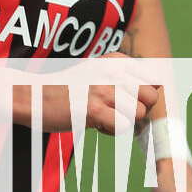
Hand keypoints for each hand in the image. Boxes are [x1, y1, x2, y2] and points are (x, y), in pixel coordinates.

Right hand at [35, 54, 160, 133]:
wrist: (33, 96)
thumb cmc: (67, 88)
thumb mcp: (97, 72)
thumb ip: (124, 77)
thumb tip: (157, 89)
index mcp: (115, 60)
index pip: (153, 79)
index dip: (144, 96)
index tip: (125, 100)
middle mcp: (112, 71)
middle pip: (151, 97)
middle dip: (138, 109)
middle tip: (116, 112)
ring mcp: (103, 89)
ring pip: (138, 114)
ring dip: (122, 121)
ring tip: (101, 116)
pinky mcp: (94, 109)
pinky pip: (122, 127)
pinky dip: (110, 131)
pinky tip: (94, 123)